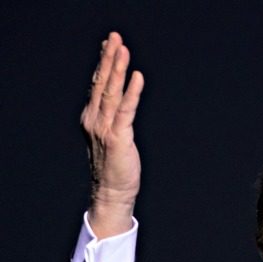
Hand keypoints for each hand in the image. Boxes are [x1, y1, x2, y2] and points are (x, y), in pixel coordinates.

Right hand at [82, 32, 143, 238]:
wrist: (112, 191)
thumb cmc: (115, 164)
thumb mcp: (110, 135)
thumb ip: (112, 117)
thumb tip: (118, 100)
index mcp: (91, 116)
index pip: (97, 84)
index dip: (104, 63)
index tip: (109, 43)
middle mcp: (94, 119)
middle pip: (102, 82)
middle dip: (109, 58)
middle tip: (115, 37)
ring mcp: (104, 128)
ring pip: (111, 92)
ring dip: (117, 69)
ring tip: (123, 49)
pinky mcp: (118, 138)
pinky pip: (126, 111)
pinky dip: (132, 93)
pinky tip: (138, 77)